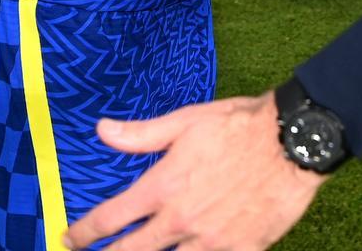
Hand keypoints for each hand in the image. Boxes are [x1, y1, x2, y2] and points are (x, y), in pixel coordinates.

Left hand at [63, 92, 324, 250]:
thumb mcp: (186, 121)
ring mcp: (210, 242)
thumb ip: (141, 135)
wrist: (292, 140)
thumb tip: (101, 130)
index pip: (111, 218)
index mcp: (164, 185)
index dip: (83, 232)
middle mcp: (181, 220)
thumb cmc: (239, 125)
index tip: (69, 238)